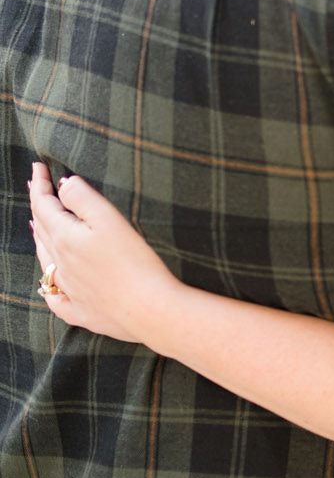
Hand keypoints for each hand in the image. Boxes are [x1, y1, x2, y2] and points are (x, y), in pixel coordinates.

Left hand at [29, 164, 183, 346]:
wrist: (150, 311)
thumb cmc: (135, 263)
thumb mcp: (109, 219)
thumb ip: (82, 198)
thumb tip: (63, 184)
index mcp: (65, 238)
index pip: (43, 204)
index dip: (39, 183)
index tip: (38, 165)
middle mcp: (61, 264)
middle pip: (41, 230)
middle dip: (38, 205)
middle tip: (37, 187)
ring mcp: (69, 290)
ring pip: (45, 260)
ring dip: (40, 238)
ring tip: (37, 225)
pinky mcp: (82, 312)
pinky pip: (55, 298)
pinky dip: (48, 286)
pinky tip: (50, 284)